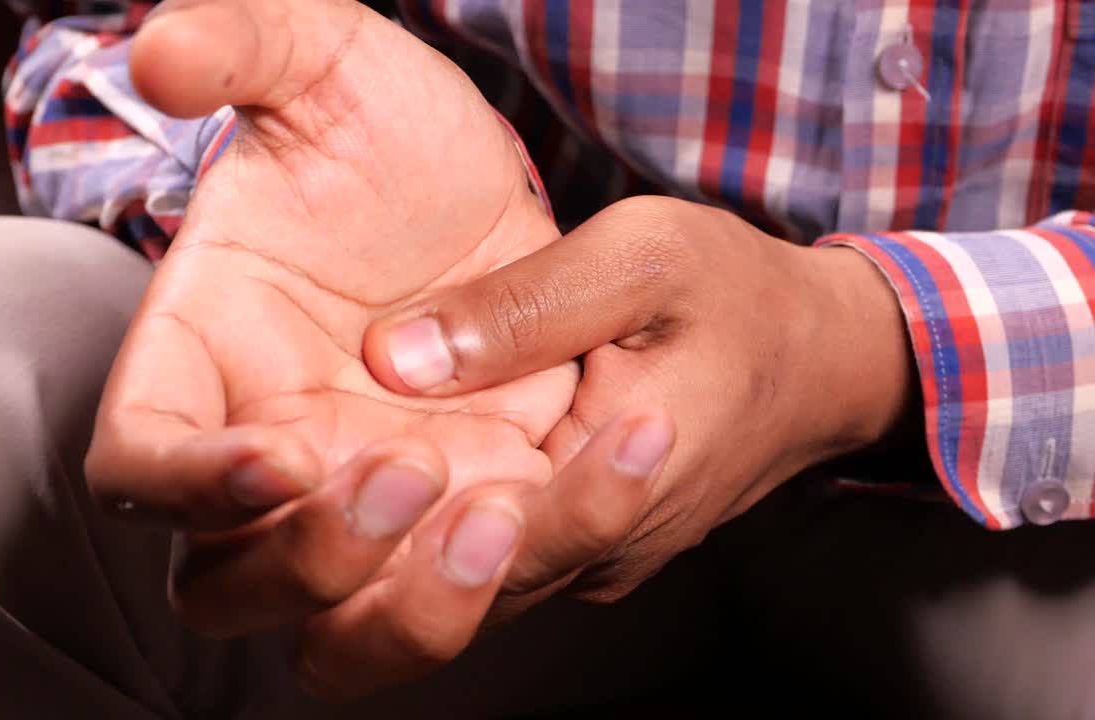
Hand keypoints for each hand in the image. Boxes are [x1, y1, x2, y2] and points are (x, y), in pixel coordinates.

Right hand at [86, 0, 576, 668]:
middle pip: (226, 587)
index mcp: (202, 363)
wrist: (495, 191)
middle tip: (414, 467)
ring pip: (343, 635)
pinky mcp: (457, 516)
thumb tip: (161, 52)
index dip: (183, 487)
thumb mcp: (324, 60)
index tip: (277, 452)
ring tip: (506, 507)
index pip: (136, 465)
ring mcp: (362, 500)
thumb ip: (243, 43)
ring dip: (414, 609)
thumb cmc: (385, 131)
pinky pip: (464, 597)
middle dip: (311, 559)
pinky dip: (520, 571)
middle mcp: (270, 454)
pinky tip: (594, 469)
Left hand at [365, 194, 915, 603]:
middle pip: (451, 606)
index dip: (424, 528)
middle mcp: (592, 553)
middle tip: (322, 486)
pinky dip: (403, 537)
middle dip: (379, 565)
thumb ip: (523, 307)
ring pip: (443, 600)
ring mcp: (573, 559)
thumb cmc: (735, 298)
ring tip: (307, 482)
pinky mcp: (558, 544)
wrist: (812, 355)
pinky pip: (464, 563)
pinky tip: (345, 478)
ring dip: (374, 558)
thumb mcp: (641, 261)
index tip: (382, 464)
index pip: (508, 547)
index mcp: (627, 488)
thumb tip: (395, 355)